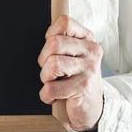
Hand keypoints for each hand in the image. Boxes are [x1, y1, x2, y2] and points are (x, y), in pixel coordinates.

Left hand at [37, 15, 103, 131]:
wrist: (92, 108)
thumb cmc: (76, 79)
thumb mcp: (73, 56)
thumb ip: (61, 41)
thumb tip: (39, 35)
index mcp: (87, 39)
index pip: (64, 22)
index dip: (50, 36)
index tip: (52, 51)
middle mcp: (91, 51)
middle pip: (54, 43)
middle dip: (44, 60)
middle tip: (50, 72)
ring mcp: (89, 69)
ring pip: (53, 64)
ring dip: (45, 78)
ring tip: (53, 83)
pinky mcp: (83, 88)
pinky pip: (51, 88)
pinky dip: (46, 95)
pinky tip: (55, 96)